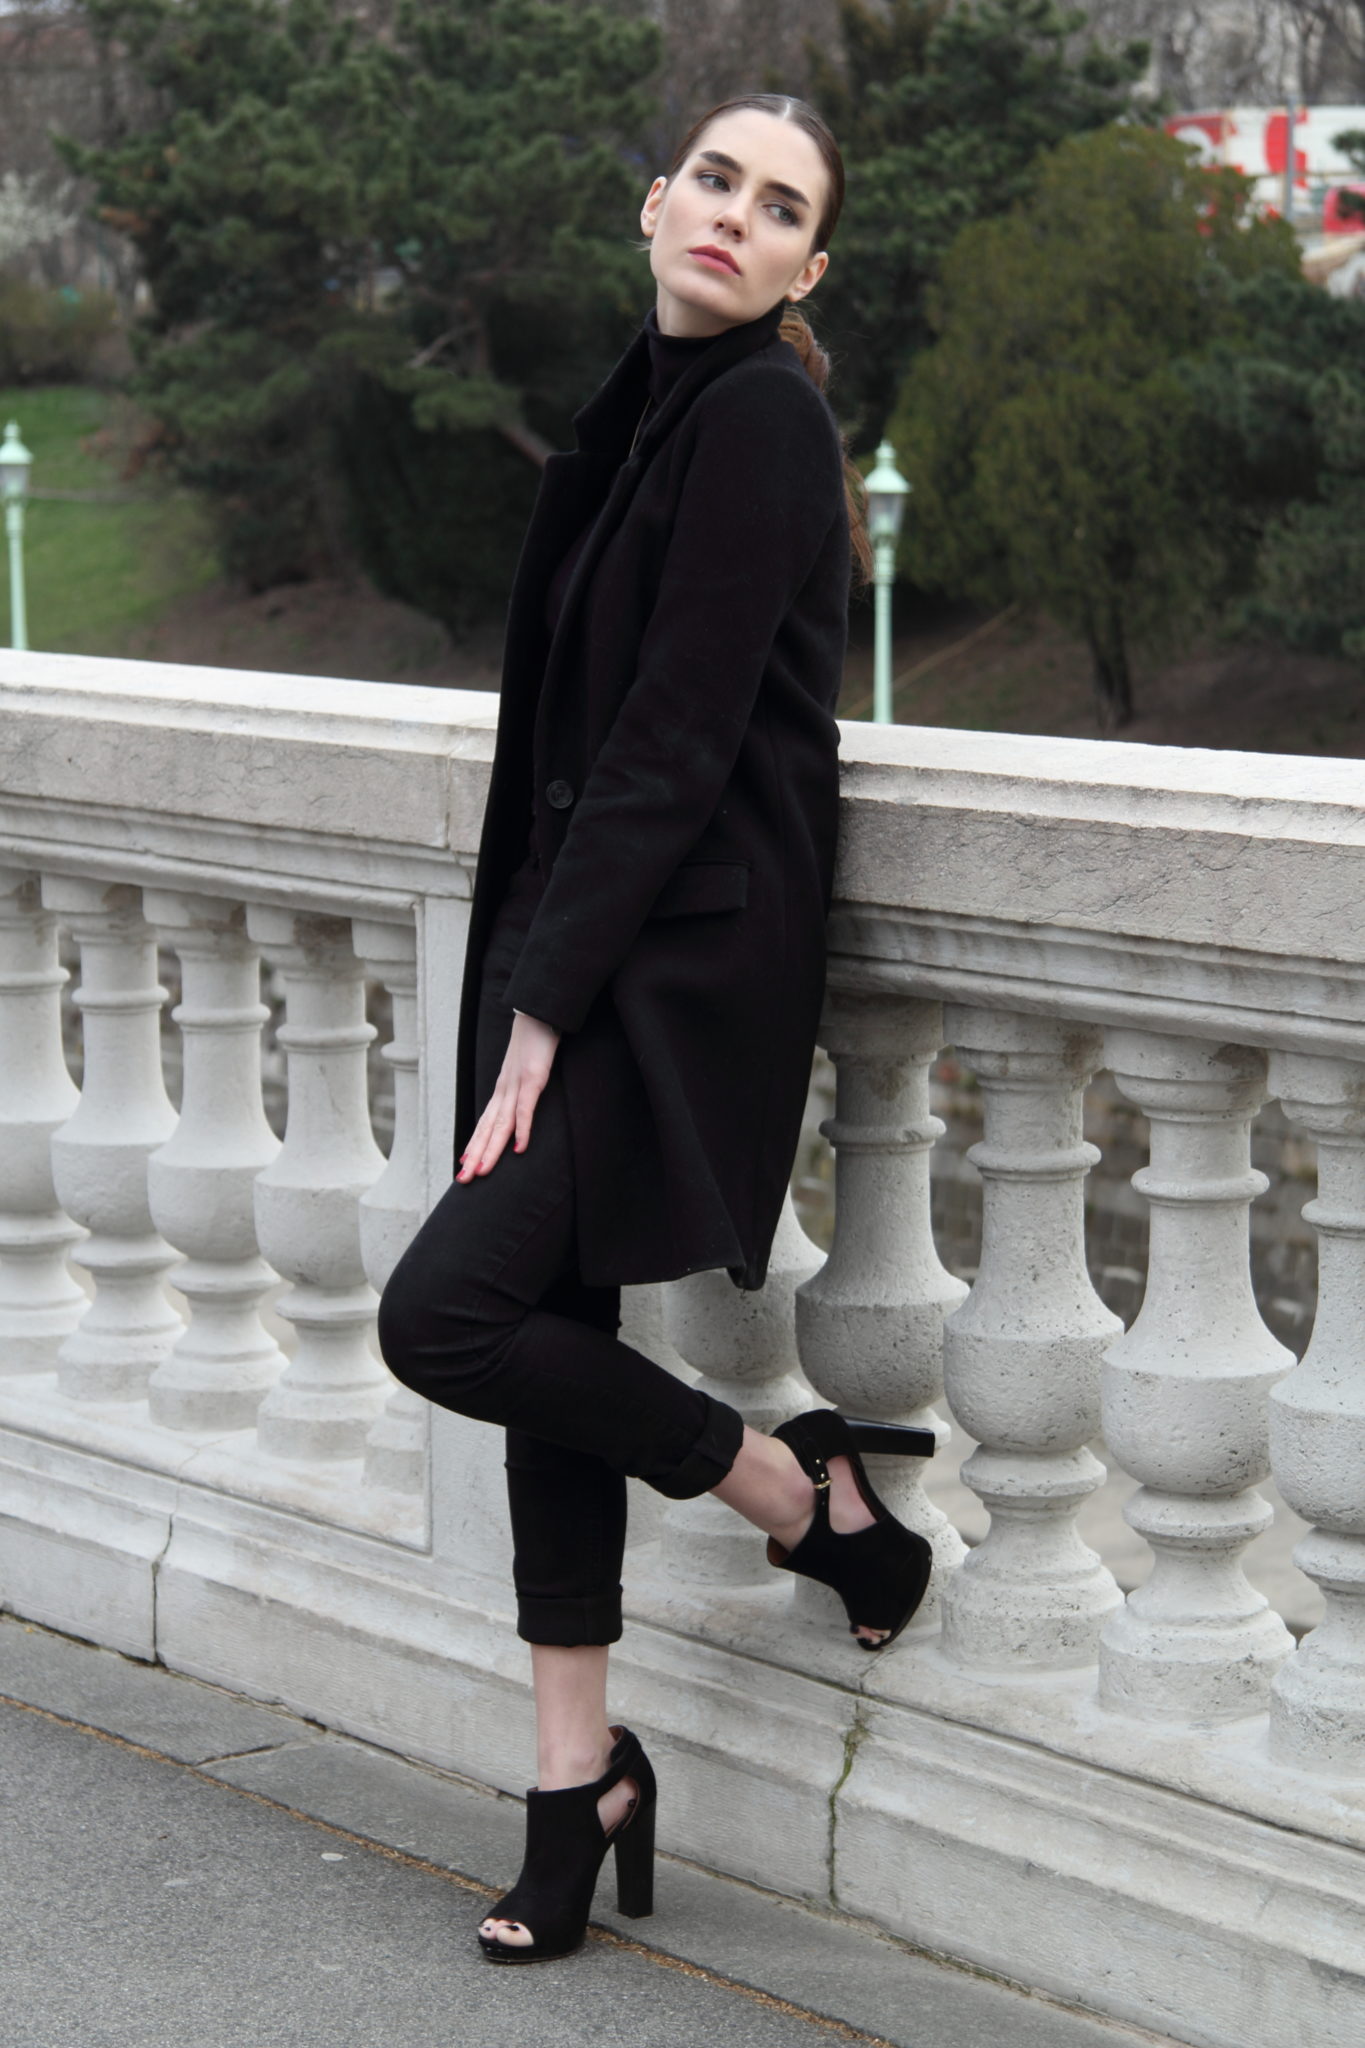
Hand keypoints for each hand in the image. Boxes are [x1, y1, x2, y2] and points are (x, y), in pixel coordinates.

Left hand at [457, 1012, 560, 1181]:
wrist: (537, 1012)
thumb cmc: (534, 1040)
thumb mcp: (525, 1068)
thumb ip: (521, 1087)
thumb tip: (519, 1103)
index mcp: (503, 1089)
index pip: (485, 1122)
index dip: (475, 1144)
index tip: (464, 1164)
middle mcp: (504, 1090)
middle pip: (487, 1128)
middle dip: (475, 1155)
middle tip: (463, 1180)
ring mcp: (516, 1084)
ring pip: (501, 1124)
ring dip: (491, 1149)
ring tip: (481, 1171)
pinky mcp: (532, 1078)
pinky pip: (525, 1109)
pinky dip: (522, 1129)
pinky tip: (520, 1148)